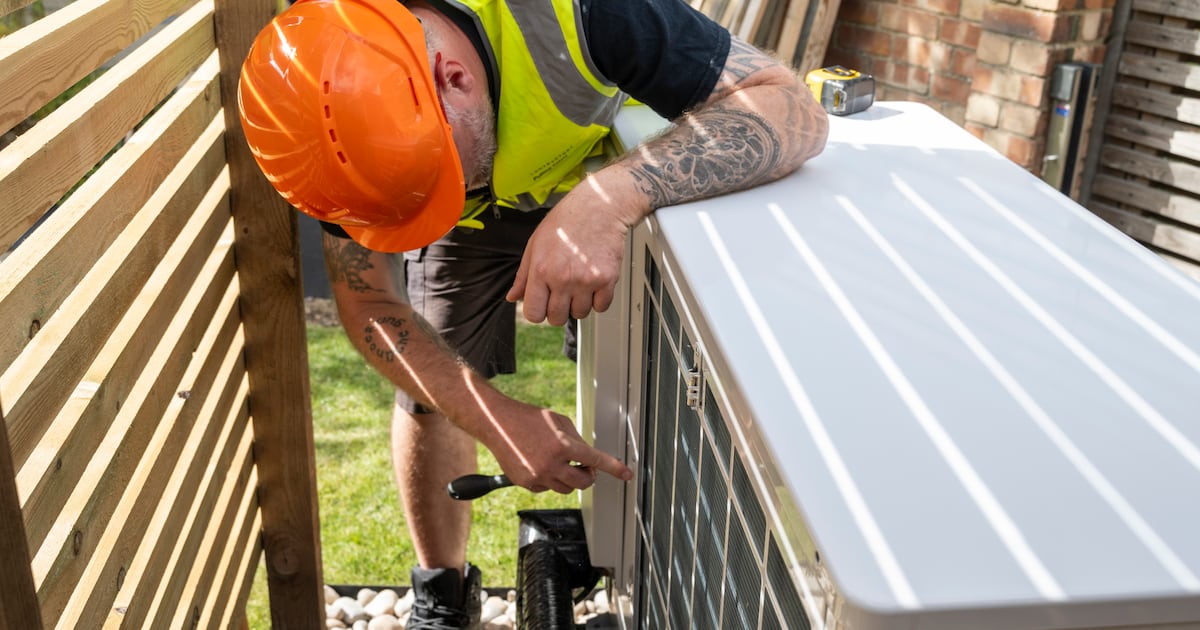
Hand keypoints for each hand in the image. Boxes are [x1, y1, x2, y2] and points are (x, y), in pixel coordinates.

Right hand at [482, 395, 631, 493]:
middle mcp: (551, 464)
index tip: (627, 474)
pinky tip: (541, 464)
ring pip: (566, 488)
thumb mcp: (559, 422)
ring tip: (560, 462)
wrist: (497, 424)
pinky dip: (550, 479)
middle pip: (583, 483)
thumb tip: (587, 457)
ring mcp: (537, 476)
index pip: (595, 460)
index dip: (614, 468)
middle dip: (588, 476)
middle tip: (585, 467)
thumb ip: (576, 440)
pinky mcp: (526, 483)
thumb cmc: (528, 419)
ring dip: (569, 478)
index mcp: (562, 445)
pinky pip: (547, 488)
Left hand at [506, 181, 640, 325]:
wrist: (600, 206)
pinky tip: (593, 283)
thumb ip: (523, 275)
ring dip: (579, 304)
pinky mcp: (606, 279)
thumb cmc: (567, 221)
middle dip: (558, 310)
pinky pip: (601, 307)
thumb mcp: (535, 244)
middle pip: (556, 318)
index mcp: (541, 270)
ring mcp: (586, 280)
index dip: (537, 312)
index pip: (533, 314)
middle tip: (562, 293)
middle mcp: (563, 278)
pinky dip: (598, 300)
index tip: (543, 304)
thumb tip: (513, 297)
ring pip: (580, 314)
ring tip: (579, 283)